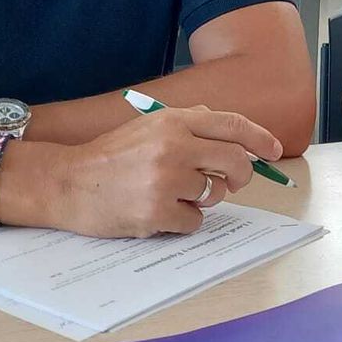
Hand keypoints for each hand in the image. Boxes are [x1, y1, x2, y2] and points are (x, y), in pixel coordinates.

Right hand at [49, 105, 281, 237]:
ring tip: (170, 194)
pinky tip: (158, 212)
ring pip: (213, 194)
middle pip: (234, 162)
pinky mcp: (156, 212)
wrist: (68, 182)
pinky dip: (182, 221)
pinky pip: (194, 221)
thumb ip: (189, 125)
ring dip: (201, 199)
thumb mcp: (149, 127)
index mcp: (173, 121)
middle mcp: (173, 146)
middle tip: (233, 184)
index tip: (274, 151)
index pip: (232, 125)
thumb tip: (232, 132)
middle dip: (241, 176)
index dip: (260, 138)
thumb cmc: (111, 156)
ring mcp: (165, 180)